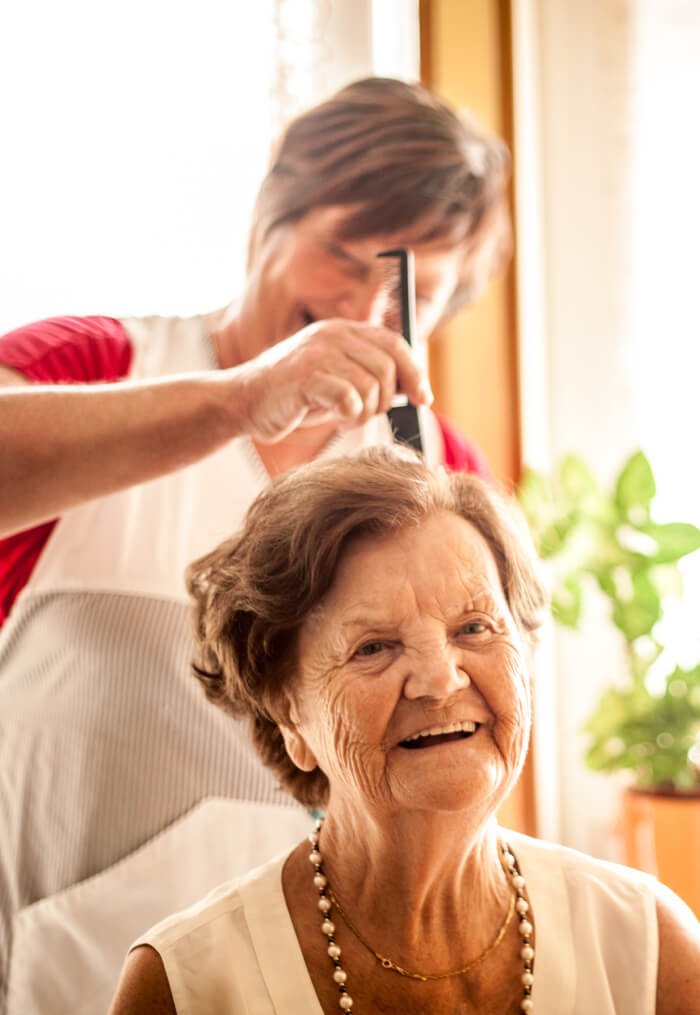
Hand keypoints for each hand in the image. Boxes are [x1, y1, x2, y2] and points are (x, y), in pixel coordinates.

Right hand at [230, 318, 433, 442]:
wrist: (242, 402)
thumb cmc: (294, 396)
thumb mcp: (337, 378)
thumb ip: (369, 374)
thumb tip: (414, 389)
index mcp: (343, 330)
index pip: (395, 343)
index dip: (415, 372)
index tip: (422, 399)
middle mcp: (332, 335)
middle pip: (387, 366)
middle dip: (386, 399)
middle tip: (366, 413)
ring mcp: (317, 354)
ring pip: (371, 385)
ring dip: (366, 412)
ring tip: (347, 418)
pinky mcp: (304, 377)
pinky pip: (349, 399)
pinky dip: (350, 416)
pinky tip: (336, 419)